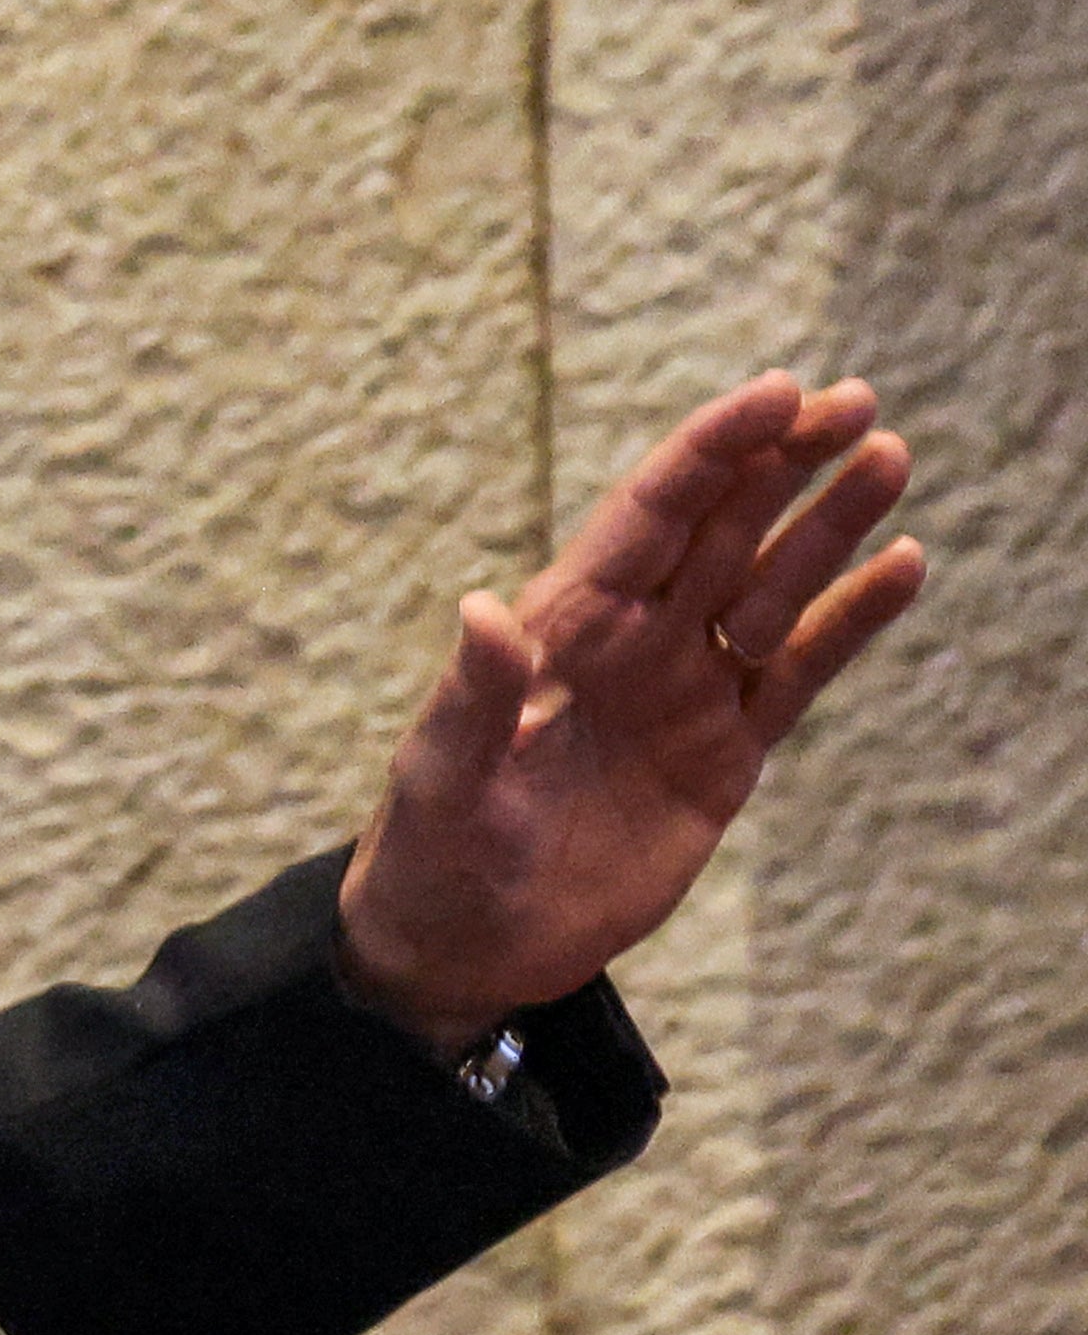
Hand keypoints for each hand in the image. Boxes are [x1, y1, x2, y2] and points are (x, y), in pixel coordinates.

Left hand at [336, 373, 925, 1047]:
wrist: (466, 941)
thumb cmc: (430, 853)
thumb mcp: (440, 779)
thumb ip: (471, 700)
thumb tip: (483, 610)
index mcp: (561, 624)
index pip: (647, 516)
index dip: (710, 451)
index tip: (778, 393)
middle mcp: (630, 639)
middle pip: (720, 527)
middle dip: (783, 460)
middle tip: (858, 401)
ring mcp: (683, 689)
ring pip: (770, 585)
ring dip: (829, 525)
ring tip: (891, 457)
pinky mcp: (724, 750)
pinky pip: (797, 671)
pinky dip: (850, 622)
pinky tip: (902, 566)